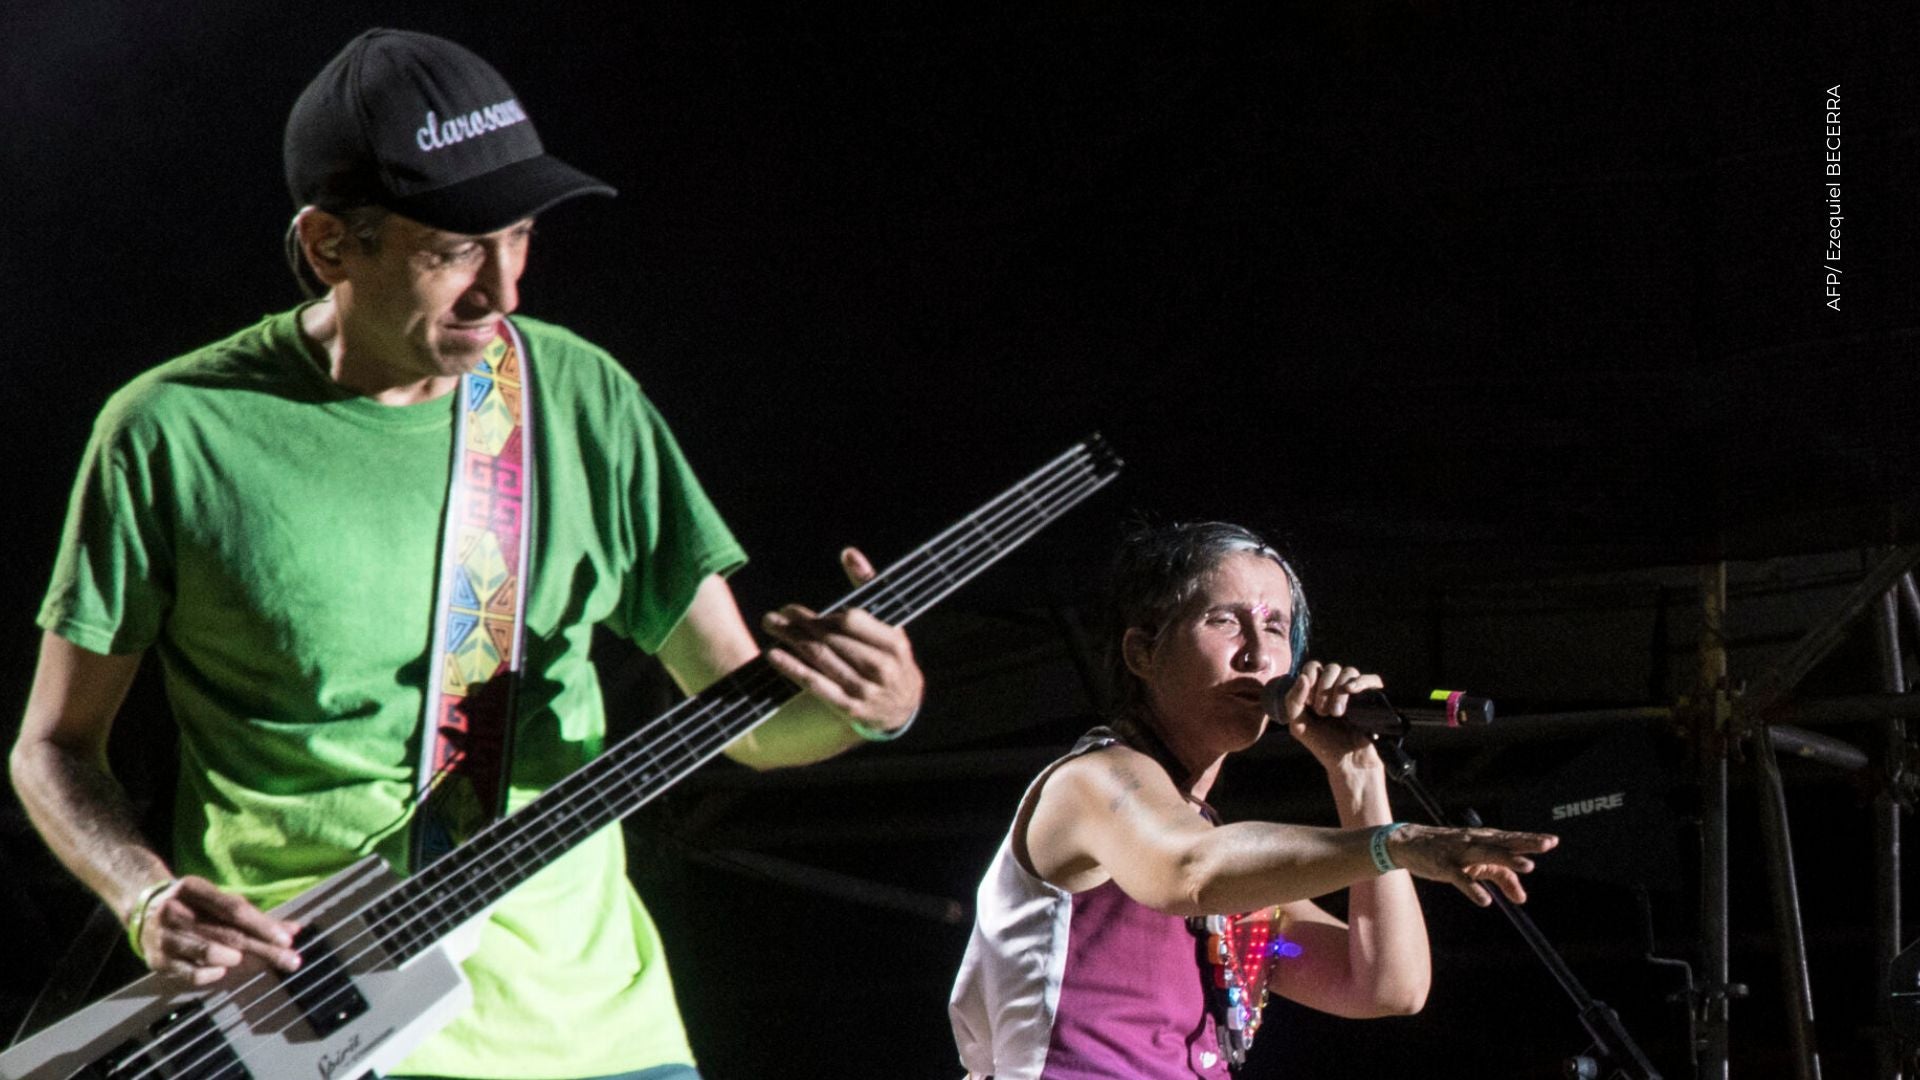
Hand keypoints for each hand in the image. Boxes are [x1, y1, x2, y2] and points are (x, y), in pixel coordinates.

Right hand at [137, 876, 301, 983]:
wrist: (141, 911)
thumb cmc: (193, 907)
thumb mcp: (218, 902)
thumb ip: (256, 917)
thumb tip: (295, 930)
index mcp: (192, 888)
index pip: (233, 908)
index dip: (262, 925)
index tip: (288, 939)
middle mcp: (175, 910)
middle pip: (227, 932)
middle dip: (263, 949)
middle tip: (290, 961)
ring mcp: (163, 935)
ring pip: (206, 950)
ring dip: (233, 958)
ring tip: (245, 960)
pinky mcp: (157, 960)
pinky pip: (189, 972)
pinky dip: (209, 974)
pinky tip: (222, 971)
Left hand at [761, 547, 923, 735]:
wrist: (903, 709)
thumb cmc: (892, 658)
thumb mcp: (890, 624)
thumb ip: (869, 586)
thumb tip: (848, 552)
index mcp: (893, 643)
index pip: (850, 622)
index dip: (822, 616)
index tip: (796, 610)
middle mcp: (880, 668)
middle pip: (831, 640)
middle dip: (800, 625)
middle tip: (775, 615)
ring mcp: (865, 690)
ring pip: (820, 660)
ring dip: (791, 641)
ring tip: (771, 626)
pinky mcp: (849, 708)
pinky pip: (816, 685)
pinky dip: (793, 669)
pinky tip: (775, 656)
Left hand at [1281, 660, 1385, 768]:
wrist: (1347, 762)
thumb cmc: (1323, 744)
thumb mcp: (1298, 725)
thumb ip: (1293, 701)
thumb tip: (1303, 677)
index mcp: (1318, 689)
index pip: (1313, 667)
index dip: (1310, 679)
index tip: (1308, 702)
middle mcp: (1337, 687)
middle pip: (1331, 668)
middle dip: (1323, 689)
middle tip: (1322, 712)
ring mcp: (1356, 691)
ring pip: (1349, 672)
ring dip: (1338, 692)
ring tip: (1336, 714)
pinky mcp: (1372, 697)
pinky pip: (1371, 679)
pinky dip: (1360, 682)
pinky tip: (1351, 690)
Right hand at [1382, 824, 1558, 905]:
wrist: (1407, 844)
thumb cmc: (1448, 852)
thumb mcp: (1476, 864)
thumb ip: (1501, 878)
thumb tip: (1522, 899)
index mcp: (1483, 840)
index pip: (1511, 839)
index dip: (1530, 840)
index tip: (1552, 841)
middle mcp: (1473, 842)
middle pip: (1504, 843)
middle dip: (1525, 844)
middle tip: (1547, 844)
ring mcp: (1459, 853)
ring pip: (1486, 855)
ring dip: (1507, 860)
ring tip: (1527, 867)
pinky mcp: (1444, 866)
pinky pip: (1461, 879)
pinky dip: (1473, 889)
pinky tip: (1485, 900)